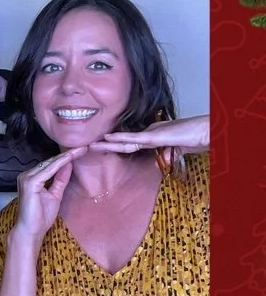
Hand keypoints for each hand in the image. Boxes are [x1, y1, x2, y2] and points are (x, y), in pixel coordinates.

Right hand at [11, 147, 85, 243]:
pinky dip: (60, 163)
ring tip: (81, 149)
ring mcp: (27, 178)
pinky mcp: (30, 183)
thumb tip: (68, 165)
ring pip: (50, 164)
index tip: (81, 151)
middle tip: (84, 146)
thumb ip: (60, 180)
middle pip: (50, 162)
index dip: (66, 158)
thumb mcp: (55, 195)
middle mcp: (26, 176)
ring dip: (66, 156)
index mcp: (31, 178)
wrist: (31, 231)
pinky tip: (71, 158)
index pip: (51, 165)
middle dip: (68, 154)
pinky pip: (48, 170)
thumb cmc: (41, 217)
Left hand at [91, 114, 209, 167]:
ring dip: (108, 143)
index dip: (116, 147)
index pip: (130, 144)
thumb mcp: (179, 151)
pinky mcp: (155, 135)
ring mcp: (152, 134)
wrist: (206, 131)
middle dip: (106, 145)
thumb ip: (169, 155)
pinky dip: (120, 138)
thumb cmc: (195, 138)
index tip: (102, 148)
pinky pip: (134, 137)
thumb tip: (159, 163)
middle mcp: (150, 134)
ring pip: (125, 140)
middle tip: (89, 146)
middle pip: (123, 142)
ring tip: (92, 144)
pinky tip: (108, 138)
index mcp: (154, 138)